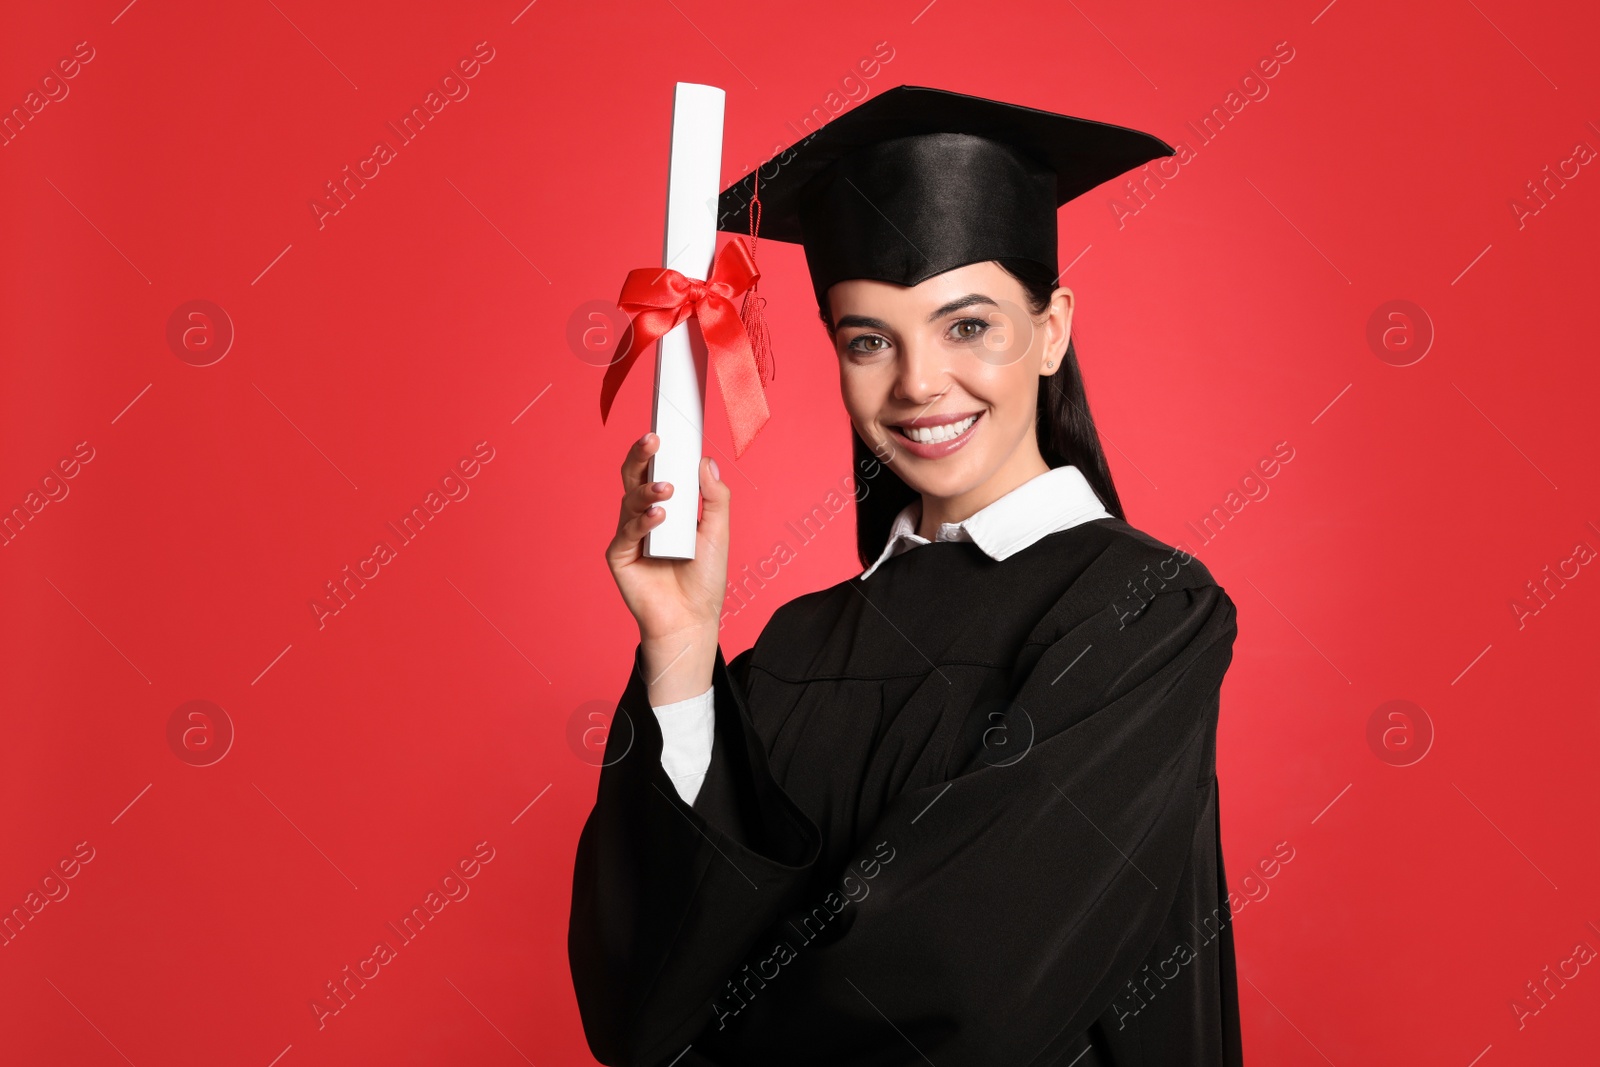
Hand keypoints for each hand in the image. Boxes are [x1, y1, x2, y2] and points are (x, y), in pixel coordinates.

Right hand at [605, 432, 727, 704]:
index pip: (658, 469)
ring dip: (648, 490)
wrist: (692, 619)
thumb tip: (706, 461)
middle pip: (635, 475)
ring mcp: (630, 534)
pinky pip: (627, 531)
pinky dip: (643, 521)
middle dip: (642, 454)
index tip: (667, 427)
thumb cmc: (704, 578)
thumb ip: (715, 497)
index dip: (659, 449)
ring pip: (630, 498)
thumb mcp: (718, 532)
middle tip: (653, 438)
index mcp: (666, 506)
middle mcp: (644, 515)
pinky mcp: (619, 555)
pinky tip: (659, 518)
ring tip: (668, 490)